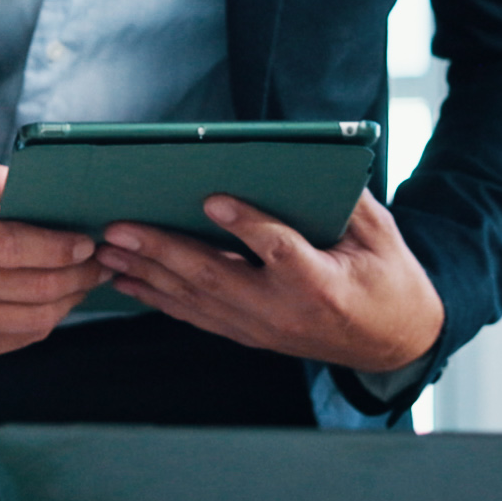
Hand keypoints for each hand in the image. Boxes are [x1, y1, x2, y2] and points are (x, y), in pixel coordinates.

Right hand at [0, 156, 104, 357]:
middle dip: (77, 276)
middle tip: (100, 263)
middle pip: (31, 287)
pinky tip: (60, 298)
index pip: (11, 248)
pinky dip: (49, 318)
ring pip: (33, 318)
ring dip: (70, 300)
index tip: (86, 243)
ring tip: (88, 281)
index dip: (57, 249)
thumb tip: (11, 183)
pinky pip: (22, 336)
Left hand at [91, 191, 443, 375]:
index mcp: (321, 283)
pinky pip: (197, 315)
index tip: (212, 200)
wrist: (393, 342)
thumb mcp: (380, 234)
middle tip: (120, 229)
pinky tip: (128, 280)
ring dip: (147, 274)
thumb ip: (347, 201)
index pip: (279, 250)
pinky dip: (159, 297)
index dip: (246, 225)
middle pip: (215, 278)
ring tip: (108, 251)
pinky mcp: (250, 335)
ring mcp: (263, 328)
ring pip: (196, 299)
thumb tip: (312, 158)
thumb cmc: (387, 278)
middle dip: (162, 251)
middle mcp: (283, 311)